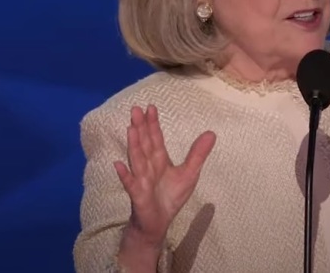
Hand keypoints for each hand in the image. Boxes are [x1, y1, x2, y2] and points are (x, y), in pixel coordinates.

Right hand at [114, 104, 215, 247]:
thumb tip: (212, 132)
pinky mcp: (138, 195)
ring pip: (137, 159)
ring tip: (131, 128)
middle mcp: (148, 166)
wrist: (158, 223)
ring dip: (133, 144)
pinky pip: (130, 184)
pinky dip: (124, 175)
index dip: (153, 124)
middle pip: (144, 144)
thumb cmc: (170, 197)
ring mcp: (141, 180)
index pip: (156, 139)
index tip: (151, 107)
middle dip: (141, 127)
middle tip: (136, 109)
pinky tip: (117, 164)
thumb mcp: (189, 174)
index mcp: (160, 160)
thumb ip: (198, 154)